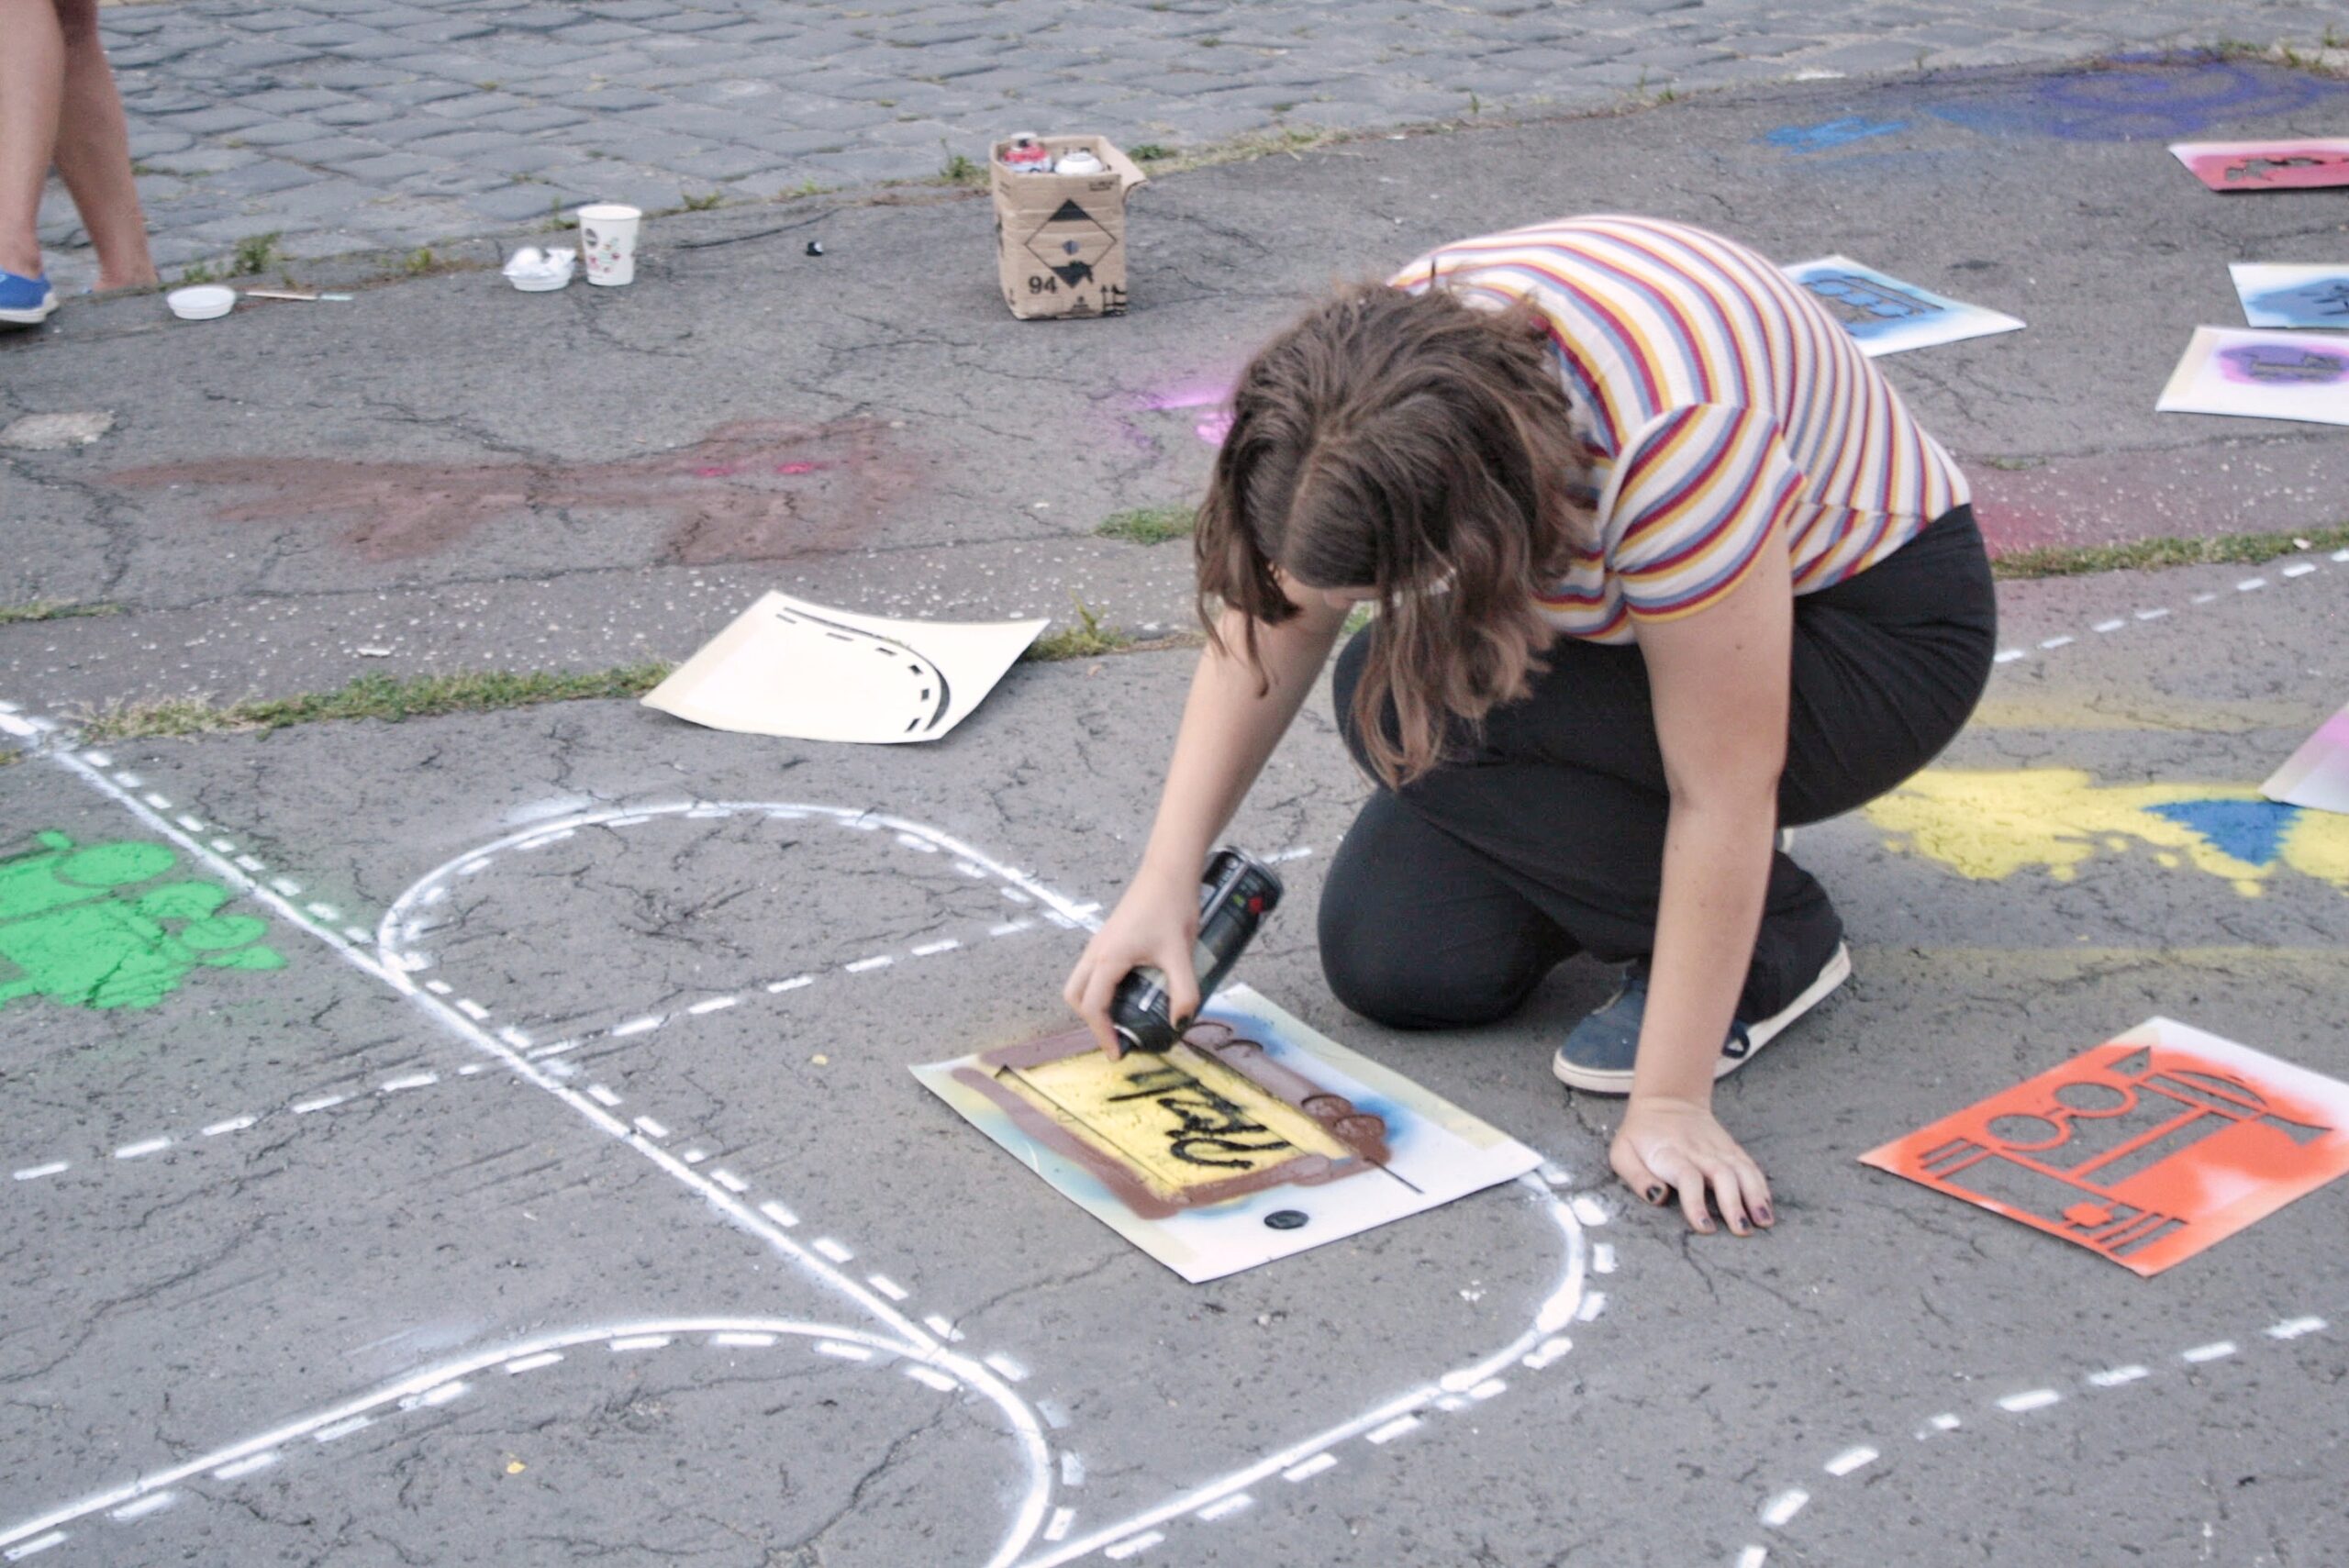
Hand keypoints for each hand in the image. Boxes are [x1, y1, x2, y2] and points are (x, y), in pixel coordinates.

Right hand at [1062, 863, 1200, 1058]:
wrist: (1169, 871)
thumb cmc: (1172, 907)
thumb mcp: (1181, 954)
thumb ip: (1184, 991)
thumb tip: (1182, 1022)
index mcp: (1108, 959)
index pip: (1094, 1007)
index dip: (1103, 1035)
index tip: (1118, 1054)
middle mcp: (1096, 952)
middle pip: (1075, 996)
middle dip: (1090, 1021)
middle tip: (1116, 1036)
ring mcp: (1100, 942)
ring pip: (1080, 982)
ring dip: (1092, 1004)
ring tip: (1121, 1017)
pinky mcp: (1109, 937)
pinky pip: (1091, 970)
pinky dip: (1098, 988)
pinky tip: (1129, 991)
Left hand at [1610, 1095, 1773, 1235]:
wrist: (1666, 1101)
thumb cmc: (1641, 1135)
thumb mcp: (1622, 1152)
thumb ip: (1636, 1176)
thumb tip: (1658, 1196)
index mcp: (1670, 1153)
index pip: (1687, 1177)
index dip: (1696, 1203)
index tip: (1704, 1227)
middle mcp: (1698, 1150)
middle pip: (1722, 1174)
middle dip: (1734, 1204)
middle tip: (1742, 1231)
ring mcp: (1718, 1148)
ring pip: (1742, 1169)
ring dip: (1755, 1196)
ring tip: (1764, 1222)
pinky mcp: (1731, 1148)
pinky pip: (1749, 1166)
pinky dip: (1761, 1186)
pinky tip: (1766, 1207)